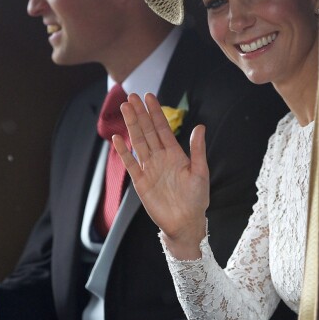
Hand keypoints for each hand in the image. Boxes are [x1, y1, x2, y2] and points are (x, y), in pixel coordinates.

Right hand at [113, 93, 208, 258]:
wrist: (186, 223)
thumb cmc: (197, 199)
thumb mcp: (201, 172)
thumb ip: (198, 150)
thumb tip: (200, 127)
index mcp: (174, 153)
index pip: (162, 128)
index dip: (155, 112)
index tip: (149, 96)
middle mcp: (160, 157)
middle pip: (147, 130)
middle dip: (140, 113)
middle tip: (132, 96)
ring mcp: (149, 168)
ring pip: (138, 142)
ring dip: (131, 125)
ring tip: (124, 109)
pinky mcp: (141, 182)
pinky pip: (130, 163)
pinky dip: (124, 151)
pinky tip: (117, 138)